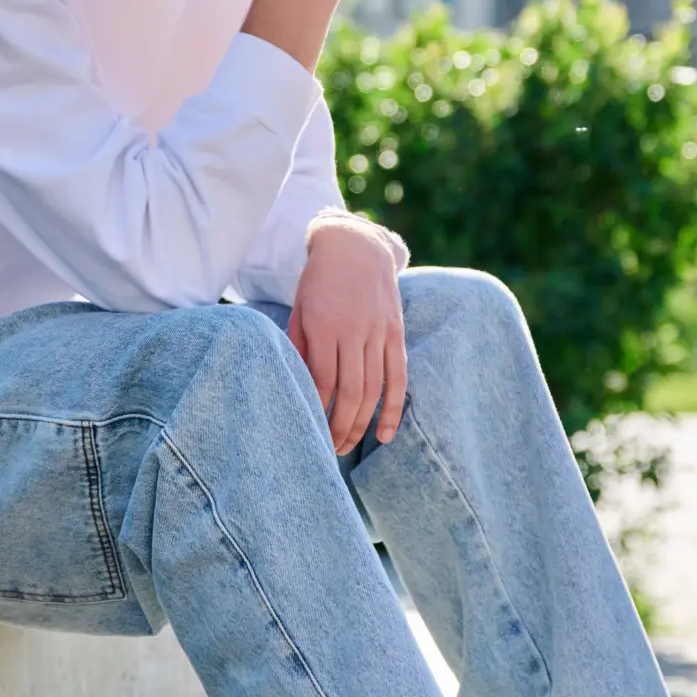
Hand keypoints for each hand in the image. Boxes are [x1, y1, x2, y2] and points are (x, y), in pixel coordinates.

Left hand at [287, 215, 407, 453]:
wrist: (356, 246)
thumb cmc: (319, 281)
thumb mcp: (299, 309)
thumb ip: (299, 346)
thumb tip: (299, 387)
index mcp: (325, 325)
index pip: (322, 380)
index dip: (316, 410)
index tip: (307, 431)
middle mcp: (354, 331)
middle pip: (350, 392)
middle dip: (338, 427)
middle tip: (328, 450)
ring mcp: (378, 332)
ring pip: (373, 389)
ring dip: (361, 424)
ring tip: (347, 446)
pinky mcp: (396, 333)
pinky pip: (398, 377)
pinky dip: (393, 409)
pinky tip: (385, 435)